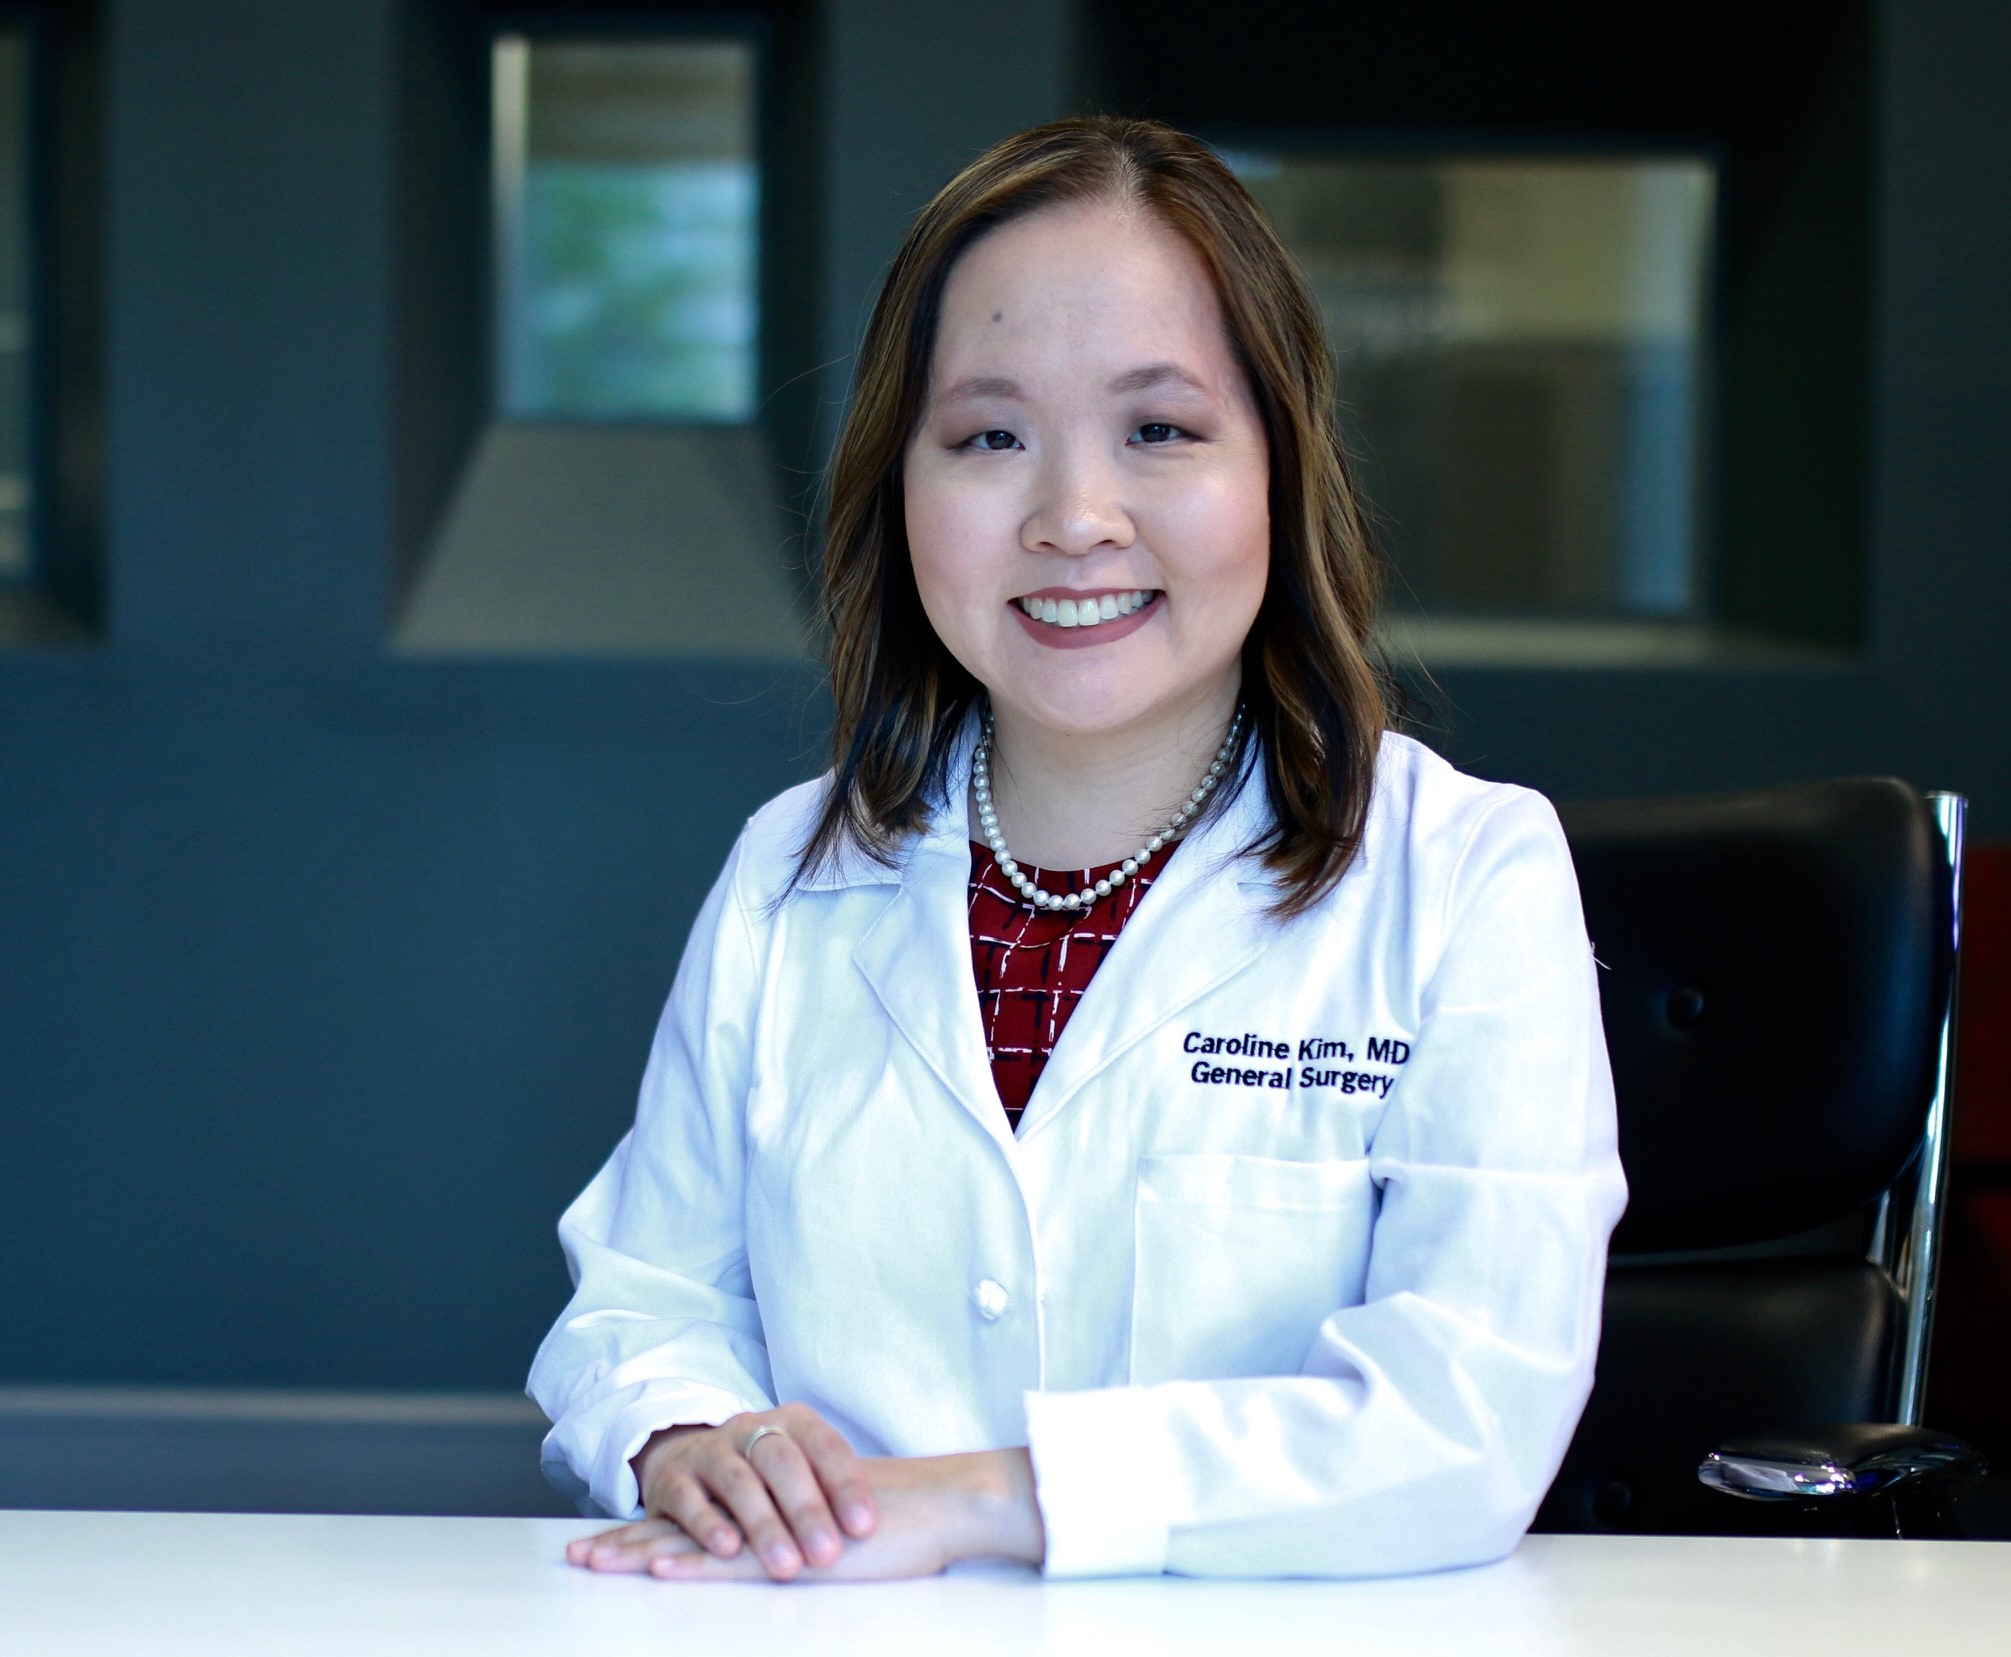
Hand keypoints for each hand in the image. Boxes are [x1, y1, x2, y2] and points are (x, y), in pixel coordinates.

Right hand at [567, 1403, 875, 1580]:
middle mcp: (750, 1429)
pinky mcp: (672, 1478)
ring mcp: (710, 1451)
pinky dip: (707, 1523)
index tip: (865, 1527)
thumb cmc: (765, 1474)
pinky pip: (688, 1498)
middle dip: (807, 1509)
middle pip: (781, 1461)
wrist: (687, 1457)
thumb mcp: (802, 1469)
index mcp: (792, 1422)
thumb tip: (891, 1524)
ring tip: (785, 1566)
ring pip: (737, 1481)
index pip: (825, 1446)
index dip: (846, 1484)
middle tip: (828, 1553)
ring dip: (763, 1524)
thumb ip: (833, 1489)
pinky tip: (726, 1549)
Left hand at [570, 1446, 1044, 1582]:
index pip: (701, 1516)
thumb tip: (786, 1553)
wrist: (940, 1507)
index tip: (606, 1542)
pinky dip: (694, 1562)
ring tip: (593, 1562)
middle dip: (627, 1541)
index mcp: (771, 1502)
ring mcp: (777, 1525)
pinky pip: (735, 1557)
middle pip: (684, 1523)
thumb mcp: (835, 1532)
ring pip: (696, 1538)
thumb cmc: (899, 1526)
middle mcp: (765, 1504)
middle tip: (577, 1555)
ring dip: (640, 1551)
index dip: (652, 1529)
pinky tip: (660, 1568)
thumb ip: (800, 1535)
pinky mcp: (796, 1550)